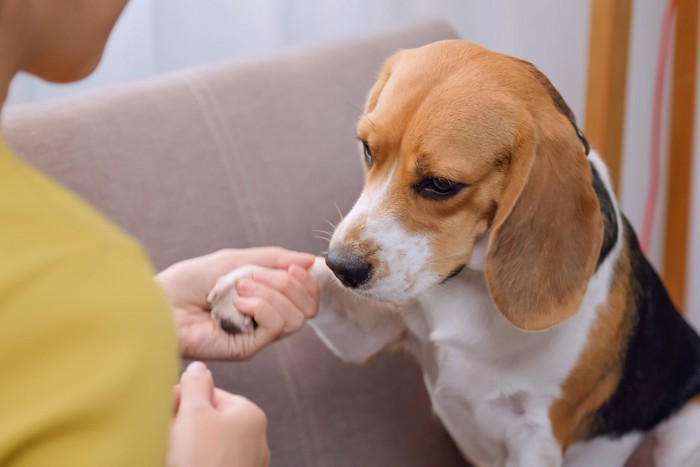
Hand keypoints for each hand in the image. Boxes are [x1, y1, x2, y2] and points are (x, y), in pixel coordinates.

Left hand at [156, 247, 318, 359]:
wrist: (162, 301)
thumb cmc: (190, 281)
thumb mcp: (235, 259)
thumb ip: (274, 258)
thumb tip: (311, 260)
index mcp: (266, 299)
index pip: (307, 297)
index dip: (307, 281)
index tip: (294, 266)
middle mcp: (266, 319)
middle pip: (308, 308)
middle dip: (288, 284)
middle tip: (255, 275)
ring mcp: (258, 336)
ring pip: (295, 318)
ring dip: (272, 293)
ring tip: (240, 287)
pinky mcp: (248, 348)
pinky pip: (275, 326)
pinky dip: (261, 306)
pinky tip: (238, 302)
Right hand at [167, 361, 269, 466]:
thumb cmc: (202, 461)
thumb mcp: (193, 413)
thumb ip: (195, 384)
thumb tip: (199, 367)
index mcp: (250, 414)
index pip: (209, 394)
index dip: (182, 401)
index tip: (165, 411)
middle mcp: (254, 439)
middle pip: (207, 420)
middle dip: (181, 425)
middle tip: (166, 435)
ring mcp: (245, 464)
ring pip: (204, 445)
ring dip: (182, 446)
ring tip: (171, 454)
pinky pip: (207, 462)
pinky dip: (191, 461)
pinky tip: (177, 462)